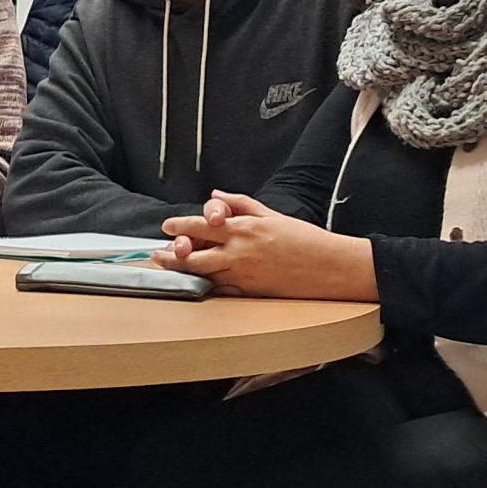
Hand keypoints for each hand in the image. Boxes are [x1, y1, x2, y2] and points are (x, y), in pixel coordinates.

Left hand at [161, 191, 375, 299]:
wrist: (329, 267)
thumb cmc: (304, 239)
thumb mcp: (272, 214)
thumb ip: (241, 203)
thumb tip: (216, 194)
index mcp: (243, 228)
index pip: (201, 226)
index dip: (180, 226)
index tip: (167, 227)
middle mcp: (238, 252)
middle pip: (194, 255)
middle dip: (172, 255)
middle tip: (157, 254)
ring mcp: (242, 274)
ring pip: (202, 274)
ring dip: (182, 272)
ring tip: (168, 268)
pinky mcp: (249, 292)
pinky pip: (220, 290)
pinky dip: (204, 286)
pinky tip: (194, 284)